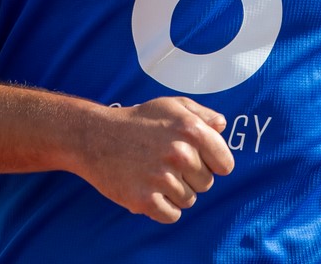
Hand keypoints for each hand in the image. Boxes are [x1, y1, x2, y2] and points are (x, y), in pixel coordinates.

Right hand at [74, 96, 235, 223]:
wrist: (95, 137)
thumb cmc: (138, 121)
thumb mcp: (171, 105)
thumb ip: (202, 114)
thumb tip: (222, 126)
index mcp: (191, 129)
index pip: (225, 164)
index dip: (212, 163)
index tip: (197, 158)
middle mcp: (179, 153)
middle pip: (206, 184)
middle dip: (191, 176)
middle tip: (166, 162)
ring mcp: (162, 178)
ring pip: (189, 200)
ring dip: (175, 191)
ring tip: (154, 173)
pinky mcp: (145, 200)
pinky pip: (172, 215)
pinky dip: (163, 207)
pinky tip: (148, 188)